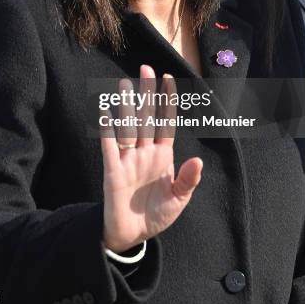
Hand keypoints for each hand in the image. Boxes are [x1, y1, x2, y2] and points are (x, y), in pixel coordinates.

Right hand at [101, 64, 202, 252]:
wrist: (131, 235)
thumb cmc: (155, 215)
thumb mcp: (178, 200)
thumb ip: (187, 180)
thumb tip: (198, 161)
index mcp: (162, 155)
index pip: (165, 122)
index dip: (167, 101)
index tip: (169, 79)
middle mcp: (144, 152)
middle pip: (146, 117)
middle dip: (147, 93)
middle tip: (146, 68)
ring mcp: (128, 159)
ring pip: (128, 127)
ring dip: (127, 107)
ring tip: (125, 84)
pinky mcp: (112, 171)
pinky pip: (109, 147)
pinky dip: (107, 130)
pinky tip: (106, 112)